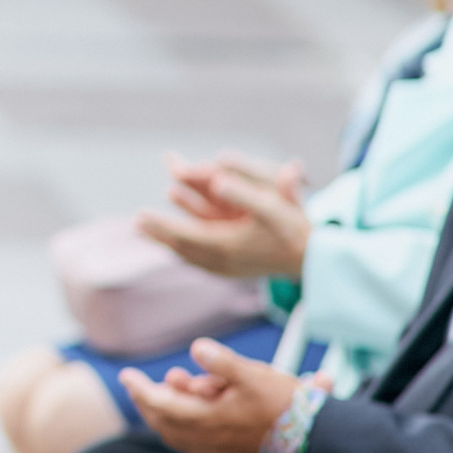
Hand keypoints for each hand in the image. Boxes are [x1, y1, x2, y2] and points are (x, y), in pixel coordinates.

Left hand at [121, 339, 323, 452]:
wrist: (314, 449)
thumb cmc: (286, 410)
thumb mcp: (255, 377)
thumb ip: (223, 363)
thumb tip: (197, 347)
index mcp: (207, 421)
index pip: (159, 406)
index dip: (140, 390)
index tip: (126, 376)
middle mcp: (207, 442)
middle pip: (163, 423)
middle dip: (148, 402)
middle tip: (138, 384)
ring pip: (178, 435)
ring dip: (165, 413)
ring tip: (168, 389)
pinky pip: (193, 445)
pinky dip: (181, 428)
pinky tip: (189, 414)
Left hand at [136, 151, 309, 279]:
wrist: (316, 262)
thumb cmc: (294, 231)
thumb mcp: (272, 206)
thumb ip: (244, 193)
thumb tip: (217, 181)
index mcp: (227, 247)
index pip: (184, 236)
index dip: (161, 225)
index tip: (139, 216)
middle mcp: (223, 262)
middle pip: (182, 247)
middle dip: (159, 233)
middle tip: (136, 222)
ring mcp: (228, 269)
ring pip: (190, 255)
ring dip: (169, 242)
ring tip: (148, 231)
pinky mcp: (235, 271)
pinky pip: (201, 261)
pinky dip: (185, 252)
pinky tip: (177, 248)